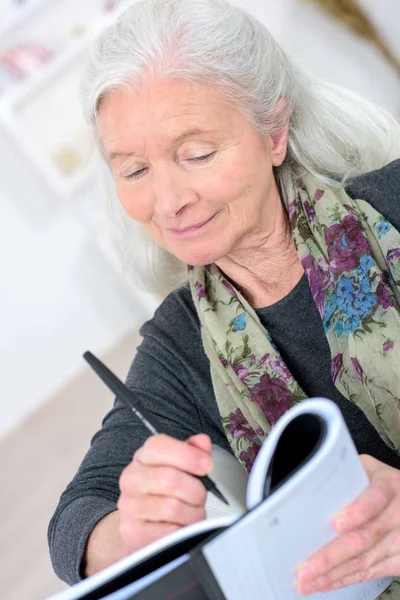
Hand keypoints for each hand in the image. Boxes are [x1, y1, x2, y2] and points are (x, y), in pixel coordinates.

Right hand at [117, 433, 211, 552]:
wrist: (141, 528)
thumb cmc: (164, 494)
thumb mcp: (178, 468)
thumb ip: (192, 452)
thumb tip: (202, 442)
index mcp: (142, 458)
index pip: (159, 446)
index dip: (187, 454)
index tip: (207, 464)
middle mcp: (132, 479)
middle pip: (171, 479)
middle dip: (196, 490)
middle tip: (200, 497)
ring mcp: (129, 507)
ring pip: (172, 507)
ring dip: (192, 513)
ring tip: (192, 513)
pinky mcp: (133, 533)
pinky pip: (169, 532)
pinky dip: (183, 531)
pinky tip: (181, 528)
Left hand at [296, 454, 399, 593]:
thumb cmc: (381, 485)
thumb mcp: (370, 471)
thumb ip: (347, 477)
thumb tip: (310, 485)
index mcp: (388, 485)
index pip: (375, 498)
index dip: (358, 511)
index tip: (337, 524)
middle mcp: (398, 513)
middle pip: (366, 537)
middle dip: (332, 555)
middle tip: (306, 567)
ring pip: (366, 561)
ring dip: (333, 574)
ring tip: (307, 581)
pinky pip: (371, 573)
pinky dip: (345, 580)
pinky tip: (326, 583)